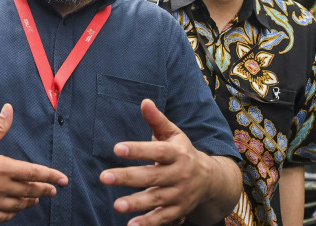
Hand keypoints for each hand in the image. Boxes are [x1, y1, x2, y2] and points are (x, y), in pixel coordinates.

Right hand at [0, 104, 67, 221]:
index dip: (50, 176)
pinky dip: (13, 213)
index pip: (32, 173)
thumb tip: (9, 109)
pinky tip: (15, 208)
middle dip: (44, 190)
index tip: (63, 180)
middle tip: (53, 190)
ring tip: (36, 198)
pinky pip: (3, 216)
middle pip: (29, 191)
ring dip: (30, 202)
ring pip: (18, 206)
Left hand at [99, 99, 214, 225]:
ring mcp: (179, 194)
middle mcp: (179, 174)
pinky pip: (163, 218)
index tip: (116, 148)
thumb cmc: (182, 152)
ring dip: (136, 203)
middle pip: (151, 176)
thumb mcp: (172, 134)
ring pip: (156, 199)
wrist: (211, 180)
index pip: (155, 151)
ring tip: (116, 205)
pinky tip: (131, 225)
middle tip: (104, 177)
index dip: (137, 150)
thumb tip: (144, 101)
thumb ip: (156, 120)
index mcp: (176, 153)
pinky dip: (148, 223)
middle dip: (127, 177)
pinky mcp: (178, 210)